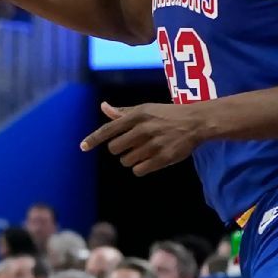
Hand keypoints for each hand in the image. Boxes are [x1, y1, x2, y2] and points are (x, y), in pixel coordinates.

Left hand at [80, 101, 204, 175]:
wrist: (195, 121)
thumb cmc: (166, 115)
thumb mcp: (145, 109)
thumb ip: (122, 112)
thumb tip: (103, 107)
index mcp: (137, 115)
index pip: (109, 129)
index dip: (93, 139)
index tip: (82, 147)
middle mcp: (143, 129)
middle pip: (115, 149)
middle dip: (119, 150)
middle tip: (132, 145)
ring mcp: (153, 144)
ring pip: (126, 161)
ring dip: (131, 159)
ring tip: (145, 151)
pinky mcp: (163, 158)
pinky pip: (139, 170)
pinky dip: (140, 168)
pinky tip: (149, 161)